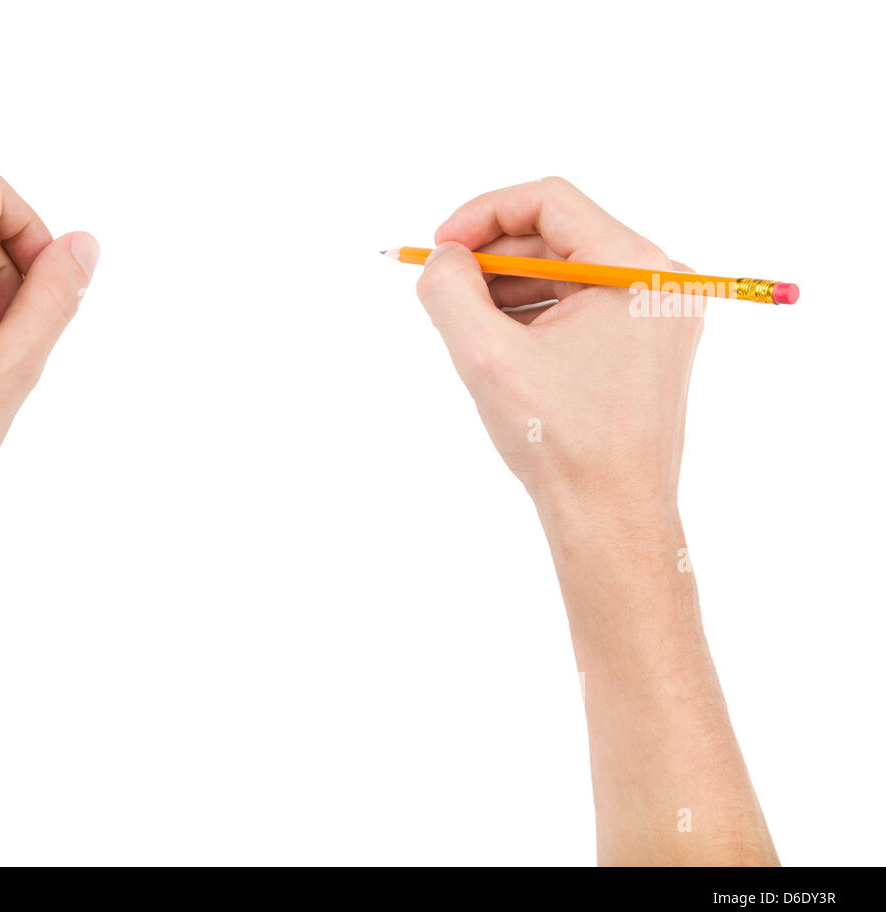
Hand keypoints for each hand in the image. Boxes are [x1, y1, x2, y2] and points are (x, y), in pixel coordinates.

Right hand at [416, 177, 699, 522]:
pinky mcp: (649, 346)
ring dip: (510, 290)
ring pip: (568, 272)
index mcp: (638, 269)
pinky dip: (537, 316)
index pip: (550, 201)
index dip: (483, 214)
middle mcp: (662, 281)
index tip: (440, 250)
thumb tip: (444, 258)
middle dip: (494, 258)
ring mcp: (661, 315)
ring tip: (469, 329)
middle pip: (559, 235)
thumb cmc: (561, 443)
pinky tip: (503, 350)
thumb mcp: (487, 357)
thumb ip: (451, 289)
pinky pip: (583, 306)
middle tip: (445, 290)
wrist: (611, 518)